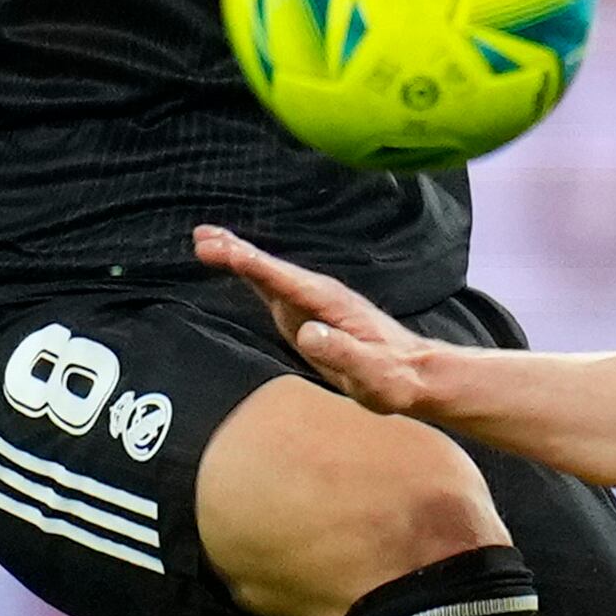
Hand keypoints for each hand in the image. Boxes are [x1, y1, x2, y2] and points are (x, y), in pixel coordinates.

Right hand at [195, 226, 450, 415]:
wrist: (414, 373)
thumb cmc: (394, 378)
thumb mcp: (373, 374)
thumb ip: (343, 353)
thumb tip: (307, 333)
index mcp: (331, 304)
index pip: (286, 281)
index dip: (254, 265)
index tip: (226, 251)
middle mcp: (319, 296)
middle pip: (271, 270)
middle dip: (237, 252)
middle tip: (201, 237)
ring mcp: (313, 304)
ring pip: (268, 275)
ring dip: (237, 256)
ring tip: (203, 241)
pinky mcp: (309, 314)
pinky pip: (273, 288)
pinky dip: (250, 273)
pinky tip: (236, 264)